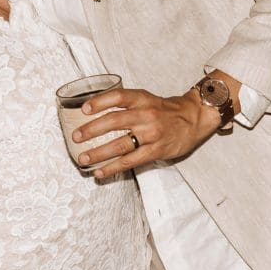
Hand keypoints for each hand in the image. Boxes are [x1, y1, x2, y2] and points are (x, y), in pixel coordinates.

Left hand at [71, 87, 222, 180]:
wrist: (194, 118)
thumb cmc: (165, 110)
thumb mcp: (147, 99)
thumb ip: (126, 104)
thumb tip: (94, 113)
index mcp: (142, 98)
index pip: (118, 97)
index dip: (100, 102)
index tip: (84, 109)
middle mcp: (146, 115)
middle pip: (115, 121)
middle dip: (92, 130)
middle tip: (75, 137)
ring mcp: (151, 134)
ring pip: (120, 144)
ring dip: (98, 153)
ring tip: (82, 158)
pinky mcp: (156, 151)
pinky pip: (130, 161)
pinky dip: (113, 167)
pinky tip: (99, 172)